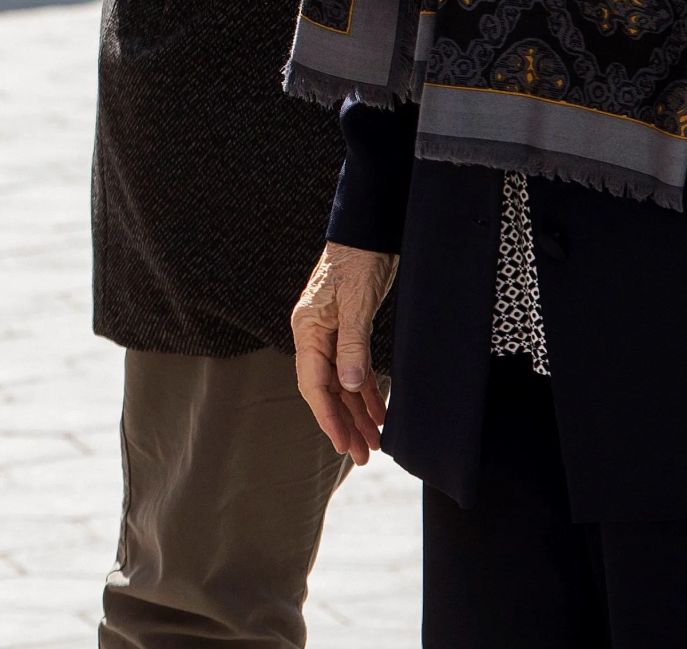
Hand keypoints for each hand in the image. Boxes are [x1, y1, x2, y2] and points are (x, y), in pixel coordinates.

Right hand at [293, 241, 397, 462]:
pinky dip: (367, 391)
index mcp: (307, 328)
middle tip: (362, 455)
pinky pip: (355, 369)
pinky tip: (379, 412)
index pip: (313, 383)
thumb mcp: (356, 303)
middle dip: (344, 423)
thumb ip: (352, 345)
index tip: (343, 443)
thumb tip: (350, 385)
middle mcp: (315, 335)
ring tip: (374, 442)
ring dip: (357, 412)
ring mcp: (331, 333)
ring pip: (342, 383)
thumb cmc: (358, 260)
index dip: (328, 416)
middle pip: (326, 389)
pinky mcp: (349, 330)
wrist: (369, 230)